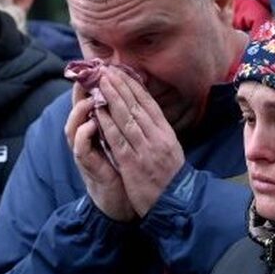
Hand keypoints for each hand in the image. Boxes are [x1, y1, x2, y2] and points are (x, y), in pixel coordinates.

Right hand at [65, 82, 135, 221]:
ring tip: (92, 97)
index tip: (102, 64)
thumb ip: (124, 119)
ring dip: (81, 110)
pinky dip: (84, 135)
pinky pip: (80, 148)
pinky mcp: (86, 166)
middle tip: (92, 73)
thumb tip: (134, 94)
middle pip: (77, 108)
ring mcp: (84, 151)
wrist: (119, 200)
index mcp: (97, 127)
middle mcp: (86, 137)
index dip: (94, 82)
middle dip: (83, 90)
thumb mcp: (124, 140)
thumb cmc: (122, 168)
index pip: (91, 100)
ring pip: (73, 125)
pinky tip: (93, 123)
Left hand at [94, 68, 184, 217]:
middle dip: (120, 85)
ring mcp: (145, 149)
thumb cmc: (170, 178)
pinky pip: (118, 139)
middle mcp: (157, 137)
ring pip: (126, 118)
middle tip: (106, 70)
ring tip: (99, 82)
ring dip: (111, 98)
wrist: (177, 203)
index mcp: (166, 133)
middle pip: (136, 106)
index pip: (148, 103)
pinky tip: (97, 111)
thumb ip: (158, 133)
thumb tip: (146, 114)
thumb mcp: (170, 150)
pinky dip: (107, 123)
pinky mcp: (133, 163)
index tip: (121, 71)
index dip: (133, 86)